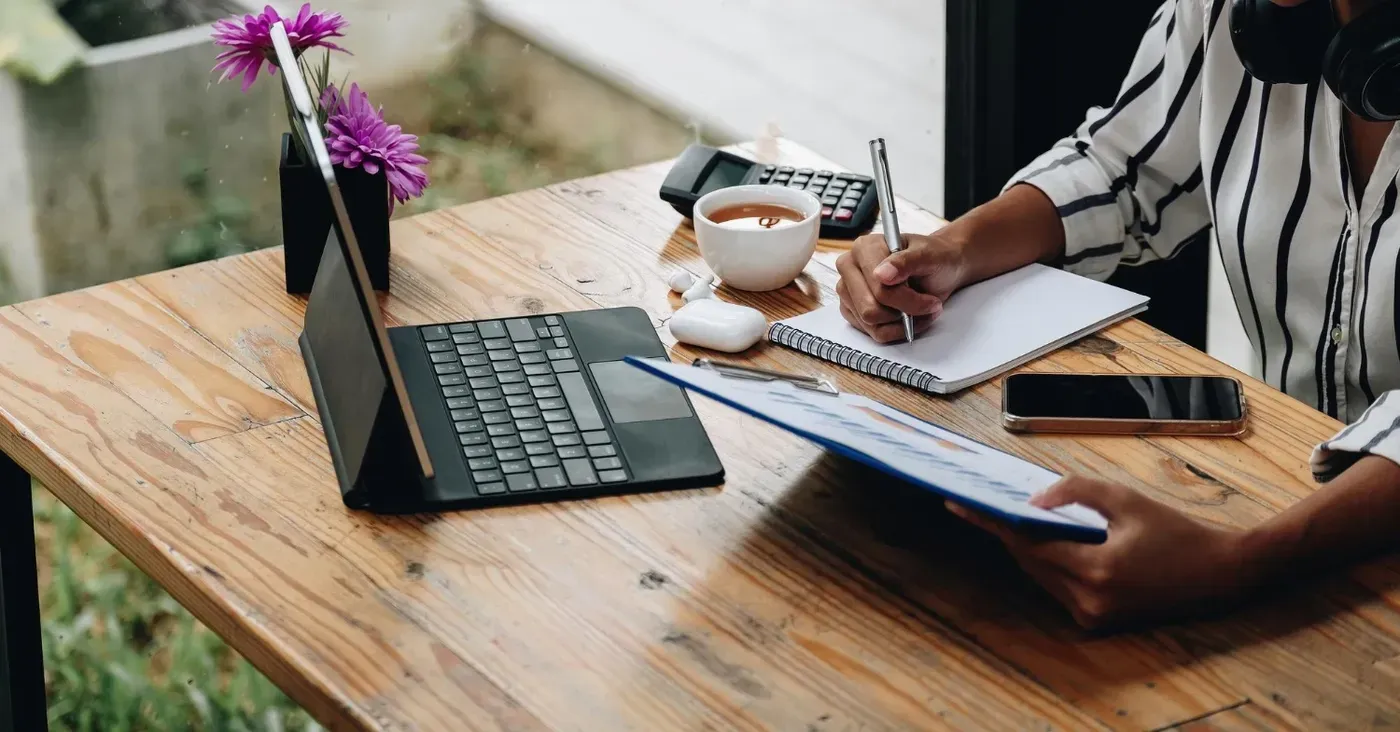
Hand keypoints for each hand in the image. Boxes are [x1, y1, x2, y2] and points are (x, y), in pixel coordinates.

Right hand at [835, 231, 967, 343]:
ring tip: (920, 310)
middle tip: (927, 305)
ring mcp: (849, 291)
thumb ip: (905, 262)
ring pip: (871, 324)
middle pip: (869, 309)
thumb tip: (881, 275)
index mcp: (863, 248)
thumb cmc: (934, 258)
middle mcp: (850, 268)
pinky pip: (874, 332)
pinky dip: (896, 330)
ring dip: (901, 323)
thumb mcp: (928, 255)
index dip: (908, 300)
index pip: (878, 288)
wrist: (939, 268)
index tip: (931, 301)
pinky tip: (909, 318)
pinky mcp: (853, 310)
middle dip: (903, 312)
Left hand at [946, 476, 1251, 628]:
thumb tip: (1034, 499)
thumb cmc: (1176, 533)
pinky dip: (1049, 563)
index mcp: (1097, 570)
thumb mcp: (1126, 501)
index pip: (1028, 543)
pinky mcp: (1098, 621)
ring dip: (1028, 548)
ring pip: (1041, 576)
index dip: (991, 522)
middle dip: (1008, 531)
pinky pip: (1058, 587)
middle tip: (981, 504)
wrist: (1220, 574)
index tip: (960, 506)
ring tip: (1010, 517)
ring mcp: (1093, 616)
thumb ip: (1077, 492)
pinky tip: (1044, 539)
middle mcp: (1090, 600)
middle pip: (1030, 561)